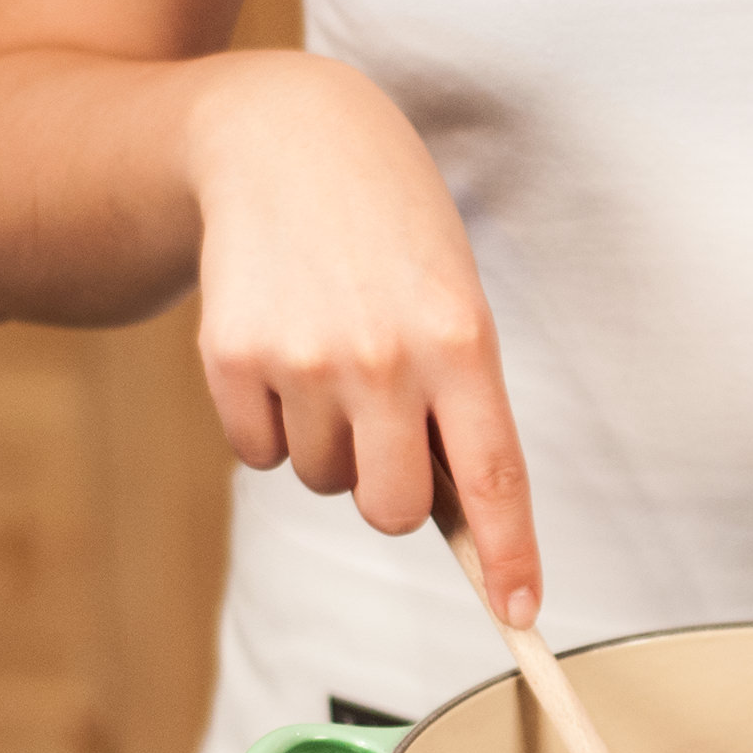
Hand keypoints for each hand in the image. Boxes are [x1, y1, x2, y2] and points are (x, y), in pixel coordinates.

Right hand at [189, 54, 540, 624]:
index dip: (509, 557)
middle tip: (388, 431)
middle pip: (393, 511)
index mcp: (461, 341)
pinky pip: (260, 453)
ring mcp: (303, 358)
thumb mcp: (454, 299)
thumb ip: (460, 403)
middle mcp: (385, 357)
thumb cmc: (391, 232)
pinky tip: (283, 350)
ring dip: (331, 445)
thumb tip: (456, 521)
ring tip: (333, 357)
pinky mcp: (231, 355)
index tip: (521, 615)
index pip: (495, 478)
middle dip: (392, 495)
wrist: (285, 138)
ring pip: (323, 482)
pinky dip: (272, 425)